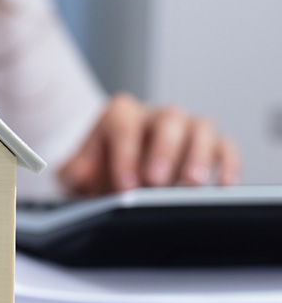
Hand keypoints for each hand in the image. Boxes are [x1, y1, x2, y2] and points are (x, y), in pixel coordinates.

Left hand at [59, 93, 240, 194]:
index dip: (125, 155)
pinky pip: (224, 145)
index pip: (124, 125)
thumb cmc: (95, 172)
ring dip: (198, 155)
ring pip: (200, 128)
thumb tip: (82, 173)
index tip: (125, 186)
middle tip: (156, 182)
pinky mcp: (207, 146)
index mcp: (119, 116)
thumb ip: (75, 169)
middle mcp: (154, 117)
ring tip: (191, 184)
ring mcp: (183, 129)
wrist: (109, 176)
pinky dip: (227, 162)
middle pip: (168, 119)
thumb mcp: (74, 173)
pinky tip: (222, 185)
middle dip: (163, 151)